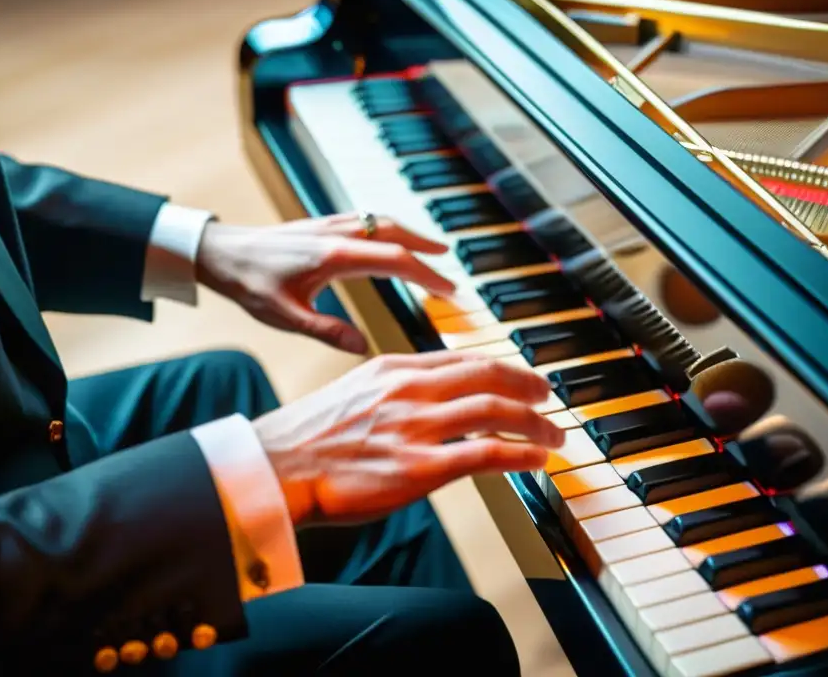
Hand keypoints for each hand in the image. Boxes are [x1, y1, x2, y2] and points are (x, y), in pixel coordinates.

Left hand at [195, 215, 454, 353]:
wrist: (219, 252)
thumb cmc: (250, 284)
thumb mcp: (286, 317)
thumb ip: (327, 331)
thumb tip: (363, 348)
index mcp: (334, 257)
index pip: (394, 260)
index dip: (426, 275)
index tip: (448, 290)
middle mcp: (337, 234)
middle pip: (395, 233)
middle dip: (426, 249)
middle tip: (449, 267)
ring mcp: (329, 226)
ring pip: (381, 222)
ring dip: (410, 234)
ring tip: (432, 249)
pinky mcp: (321, 225)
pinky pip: (366, 219)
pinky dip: (388, 228)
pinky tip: (390, 238)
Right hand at [251, 351, 564, 526]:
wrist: (275, 467)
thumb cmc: (308, 437)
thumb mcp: (355, 391)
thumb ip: (395, 387)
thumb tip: (431, 396)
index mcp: (395, 369)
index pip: (464, 359)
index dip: (504, 366)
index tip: (524, 376)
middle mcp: (410, 390)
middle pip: (488, 375)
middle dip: (528, 384)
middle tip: (548, 396)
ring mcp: (416, 427)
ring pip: (495, 410)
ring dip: (534, 422)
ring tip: (552, 435)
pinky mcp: (418, 468)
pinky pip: (485, 454)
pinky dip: (519, 454)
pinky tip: (536, 461)